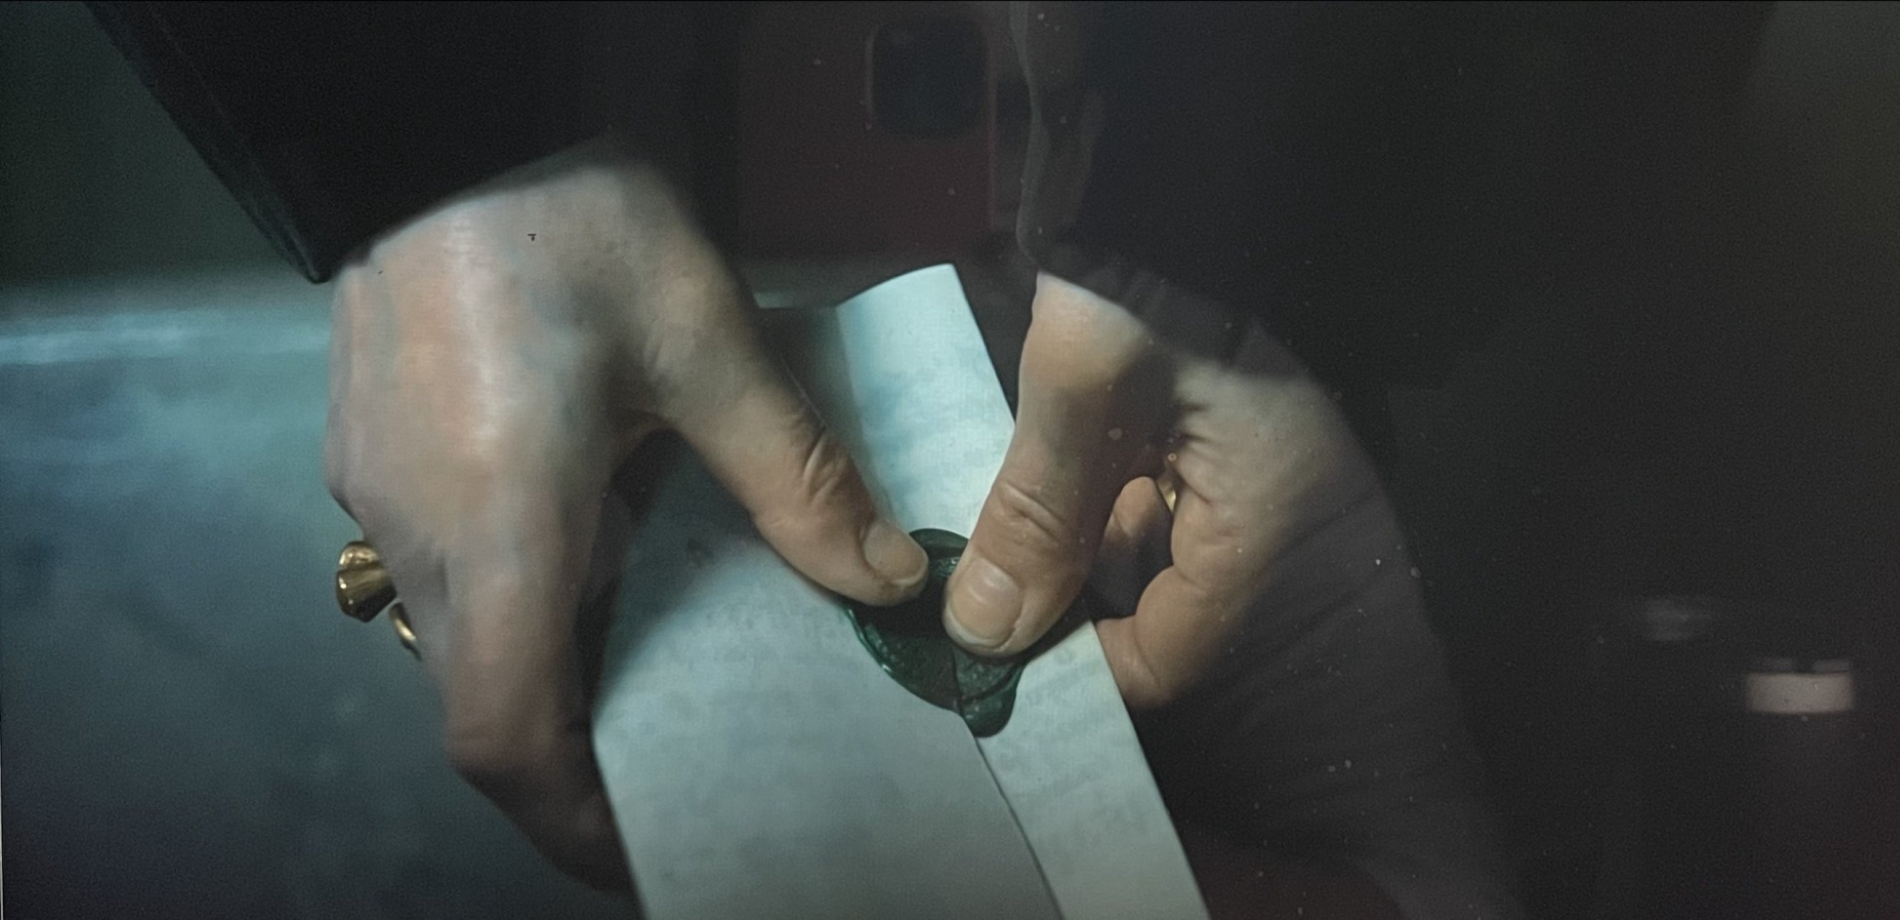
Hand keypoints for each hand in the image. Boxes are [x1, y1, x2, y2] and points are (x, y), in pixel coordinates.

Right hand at [323, 140, 927, 886]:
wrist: (445, 115)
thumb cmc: (567, 212)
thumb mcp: (706, 342)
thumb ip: (796, 477)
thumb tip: (888, 581)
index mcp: (499, 521)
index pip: (499, 734)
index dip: (569, 818)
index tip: (643, 846)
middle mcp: (418, 529)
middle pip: (480, 702)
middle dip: (574, 754)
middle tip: (679, 758)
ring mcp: (378, 491)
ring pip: (458, 637)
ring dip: (549, 667)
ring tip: (655, 654)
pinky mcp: (372, 451)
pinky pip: (442, 569)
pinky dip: (518, 596)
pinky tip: (595, 546)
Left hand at [944, 273, 1389, 707]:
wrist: (1188, 151)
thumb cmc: (1157, 263)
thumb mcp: (1087, 385)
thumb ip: (1038, 511)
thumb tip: (986, 630)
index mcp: (1267, 513)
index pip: (1174, 653)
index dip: (1083, 665)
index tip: (998, 645)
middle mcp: (1274, 503)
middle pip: (1161, 604)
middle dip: (1071, 602)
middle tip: (981, 590)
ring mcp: (1248, 461)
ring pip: (1151, 549)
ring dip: (1075, 549)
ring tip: (996, 535)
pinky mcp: (1219, 422)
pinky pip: (1154, 493)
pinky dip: (1096, 497)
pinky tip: (1043, 478)